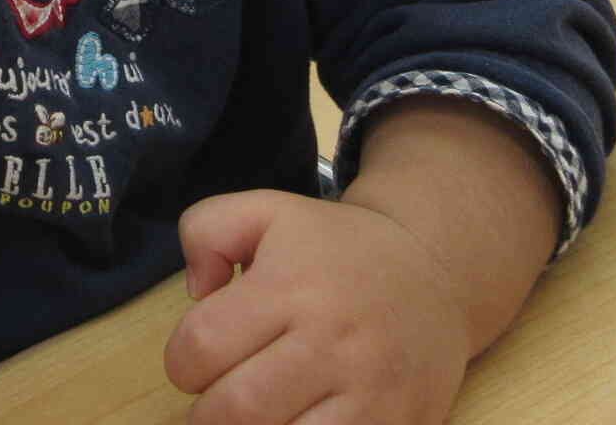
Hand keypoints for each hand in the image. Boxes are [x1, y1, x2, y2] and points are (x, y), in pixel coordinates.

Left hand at [164, 190, 466, 422]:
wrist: (433, 271)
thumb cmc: (336, 248)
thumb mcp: (265, 211)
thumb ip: (205, 231)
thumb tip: (195, 291)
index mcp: (290, 287)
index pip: (202, 346)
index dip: (181, 362)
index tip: (195, 360)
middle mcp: (332, 341)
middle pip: (237, 409)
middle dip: (209, 414)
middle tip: (217, 400)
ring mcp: (371, 392)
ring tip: (255, 415)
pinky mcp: (400, 424)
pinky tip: (293, 422)